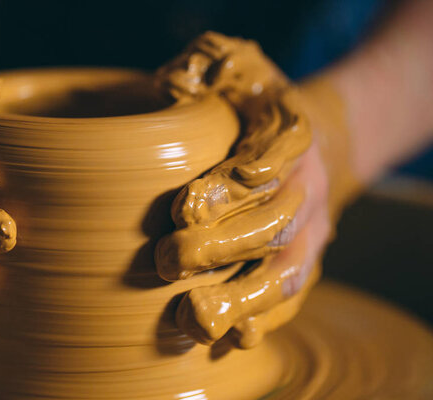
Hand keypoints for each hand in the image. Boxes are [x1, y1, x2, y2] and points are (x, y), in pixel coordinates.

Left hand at [155, 32, 327, 346]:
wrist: (318, 137)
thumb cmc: (255, 103)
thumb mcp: (236, 68)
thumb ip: (207, 70)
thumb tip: (171, 82)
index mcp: (291, 132)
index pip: (270, 158)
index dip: (230, 186)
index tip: (184, 206)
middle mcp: (307, 183)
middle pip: (273, 222)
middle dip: (219, 246)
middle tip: (167, 260)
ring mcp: (312, 227)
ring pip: (286, 269)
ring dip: (240, 296)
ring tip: (194, 316)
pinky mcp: (308, 258)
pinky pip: (294, 296)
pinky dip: (265, 318)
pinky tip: (233, 337)